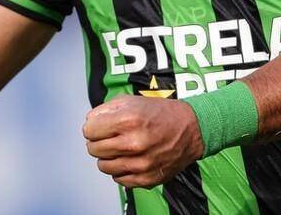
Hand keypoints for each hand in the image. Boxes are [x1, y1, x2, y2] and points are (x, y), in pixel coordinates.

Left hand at [83, 95, 204, 187]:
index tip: (101, 126)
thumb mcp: (132, 100)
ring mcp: (140, 164)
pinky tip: (131, 159)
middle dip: (98, 141)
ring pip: (103, 167)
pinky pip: (119, 179)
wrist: (191, 129)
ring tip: (120, 148)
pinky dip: (121, 170)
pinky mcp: (146, 179)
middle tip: (110, 137)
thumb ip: (105, 110)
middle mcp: (134, 143)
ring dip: (108, 157)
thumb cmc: (161, 113)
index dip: (94, 127)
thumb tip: (89, 123)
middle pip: (93, 149)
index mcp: (129, 120)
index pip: (89, 130)